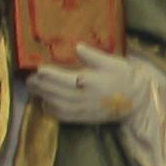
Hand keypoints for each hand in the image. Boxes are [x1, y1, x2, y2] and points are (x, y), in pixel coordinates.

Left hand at [26, 52, 152, 126]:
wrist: (137, 101)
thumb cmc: (125, 78)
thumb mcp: (112, 62)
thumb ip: (93, 56)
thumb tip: (77, 47)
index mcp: (89, 82)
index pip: (62, 78)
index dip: (48, 74)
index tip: (38, 68)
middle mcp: (82, 97)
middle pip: (54, 92)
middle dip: (39, 86)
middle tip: (29, 79)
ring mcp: (82, 109)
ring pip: (55, 104)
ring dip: (42, 97)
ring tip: (34, 89)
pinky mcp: (83, 118)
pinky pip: (63, 116)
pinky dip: (51, 110)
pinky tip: (46, 104)